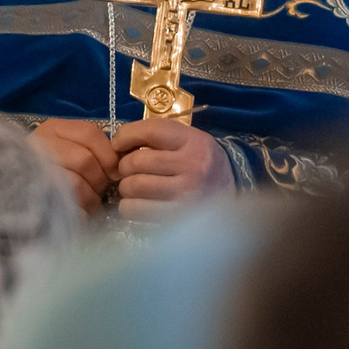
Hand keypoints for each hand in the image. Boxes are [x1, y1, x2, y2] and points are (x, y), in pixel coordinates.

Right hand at [30, 118, 119, 214]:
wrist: (18, 193)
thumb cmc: (50, 172)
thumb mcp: (68, 150)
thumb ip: (91, 151)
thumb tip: (119, 166)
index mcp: (52, 129)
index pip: (89, 133)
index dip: (108, 155)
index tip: (113, 173)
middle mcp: (40, 144)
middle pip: (84, 159)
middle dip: (99, 180)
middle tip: (98, 191)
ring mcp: (33, 170)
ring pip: (75, 184)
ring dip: (89, 198)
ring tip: (88, 204)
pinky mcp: (34, 196)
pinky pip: (66, 204)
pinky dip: (79, 212)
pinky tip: (78, 213)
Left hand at [111, 120, 234, 216]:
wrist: (232, 195)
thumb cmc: (201, 165)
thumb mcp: (189, 142)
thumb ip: (158, 138)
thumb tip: (117, 144)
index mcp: (194, 142)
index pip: (150, 131)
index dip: (126, 135)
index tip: (118, 144)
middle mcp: (192, 166)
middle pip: (136, 161)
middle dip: (125, 166)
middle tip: (129, 171)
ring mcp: (186, 194)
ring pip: (133, 186)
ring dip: (126, 187)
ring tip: (135, 188)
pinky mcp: (177, 217)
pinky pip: (135, 210)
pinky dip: (129, 207)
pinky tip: (138, 204)